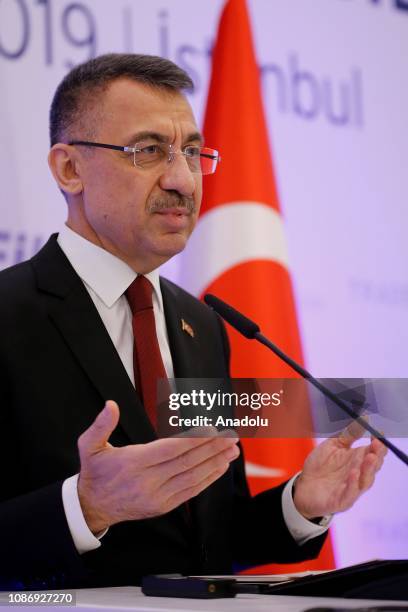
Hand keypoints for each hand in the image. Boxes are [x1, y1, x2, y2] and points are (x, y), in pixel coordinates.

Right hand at [77, 401, 239, 533]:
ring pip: (192, 477)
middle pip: (186, 462)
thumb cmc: (95, 472)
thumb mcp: (89, 445)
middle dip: (212, 448)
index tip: (211, 430)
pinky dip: (208, 479)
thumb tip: (111, 405)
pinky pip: (190, 491)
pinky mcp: (164, 506)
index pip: (169, 450)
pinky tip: (220, 466)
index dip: (192, 440)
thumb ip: (101, 425)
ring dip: (215, 462)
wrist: (92, 507)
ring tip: (233, 449)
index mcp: (132, 463)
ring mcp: (157, 496)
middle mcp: (147, 482)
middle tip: (231, 435)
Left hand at [293, 421, 386, 519]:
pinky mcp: (340, 501)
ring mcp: (350, 489)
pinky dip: (352, 484)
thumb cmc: (320, 466)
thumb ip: (348, 435)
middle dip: (377, 455)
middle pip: (373, 466)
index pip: (374, 453)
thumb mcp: (333, 446)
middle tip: (376, 444)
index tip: (377, 433)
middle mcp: (358, 475)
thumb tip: (363, 419)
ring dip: (368, 469)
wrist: (303, 486)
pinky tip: (353, 473)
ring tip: (370, 457)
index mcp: (357, 460)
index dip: (378, 444)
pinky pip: (349, 494)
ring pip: (365, 481)